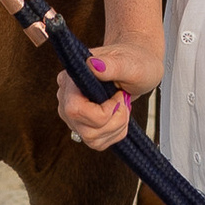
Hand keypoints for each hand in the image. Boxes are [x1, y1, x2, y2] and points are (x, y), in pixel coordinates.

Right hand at [56, 28, 163, 151]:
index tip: (119, 96)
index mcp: (72, 78)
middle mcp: (66, 97)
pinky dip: (114, 133)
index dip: (102, 111)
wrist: (138, 67)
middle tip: (124, 102)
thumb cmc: (134, 61)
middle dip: (113, 121)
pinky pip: (96, 142)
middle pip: (84, 128)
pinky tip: (119, 116)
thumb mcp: (129, 63)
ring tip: (123, 107)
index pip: (75, 109)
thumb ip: (112, 65)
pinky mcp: (82, 125)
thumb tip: (92, 64)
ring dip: (116, 127)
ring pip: (90, 138)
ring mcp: (73, 114)